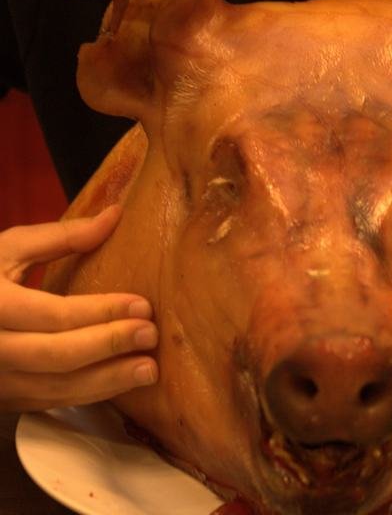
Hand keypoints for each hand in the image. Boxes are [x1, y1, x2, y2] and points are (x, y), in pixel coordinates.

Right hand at [0, 205, 157, 411]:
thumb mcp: (10, 247)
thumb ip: (61, 235)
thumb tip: (115, 215)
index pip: (54, 314)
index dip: (100, 312)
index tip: (143, 305)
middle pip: (57, 356)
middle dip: (109, 346)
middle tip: (151, 335)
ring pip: (55, 388)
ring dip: (107, 381)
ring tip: (148, 369)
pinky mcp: (5, 399)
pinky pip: (50, 401)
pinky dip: (88, 394)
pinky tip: (120, 381)